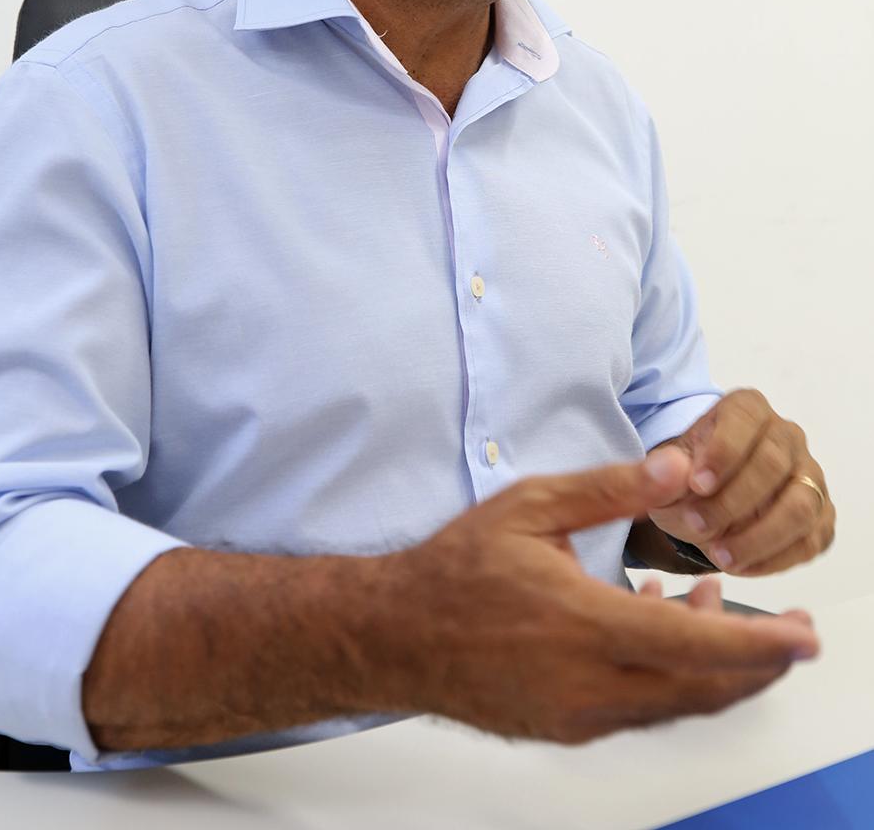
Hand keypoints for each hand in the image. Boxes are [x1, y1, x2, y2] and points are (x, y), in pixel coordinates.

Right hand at [372, 447, 819, 745]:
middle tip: (787, 633)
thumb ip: (611, 489)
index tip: (802, 636)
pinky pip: (640, 710)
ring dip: (711, 667)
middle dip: (756, 662)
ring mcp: (577, 716)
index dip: (759, 644)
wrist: (396, 634)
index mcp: (583, 624)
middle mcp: (587, 685)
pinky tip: (656, 628)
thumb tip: (678, 468)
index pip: (696, 647)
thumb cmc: (457, 568)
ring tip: (711, 611)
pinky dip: (669, 678)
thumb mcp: (532, 506)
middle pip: (701, 690)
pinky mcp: (566, 728)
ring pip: (674, 705)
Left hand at [645, 389, 834, 576]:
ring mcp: (809, 476)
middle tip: (697, 524)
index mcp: (747, 409)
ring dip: (758, 537)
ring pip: (800, 506)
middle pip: (773, 464)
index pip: (745, 418)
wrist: (703, 503)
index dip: (723, 451)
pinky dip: (774, 559)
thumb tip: (672, 471)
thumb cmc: (688, 478)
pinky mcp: (821, 516)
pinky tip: (740, 564)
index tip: (697, 484)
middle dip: (732, 501)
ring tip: (719, 554)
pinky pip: (810, 541)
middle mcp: (786, 436)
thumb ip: (663, 471)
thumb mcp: (665, 472)